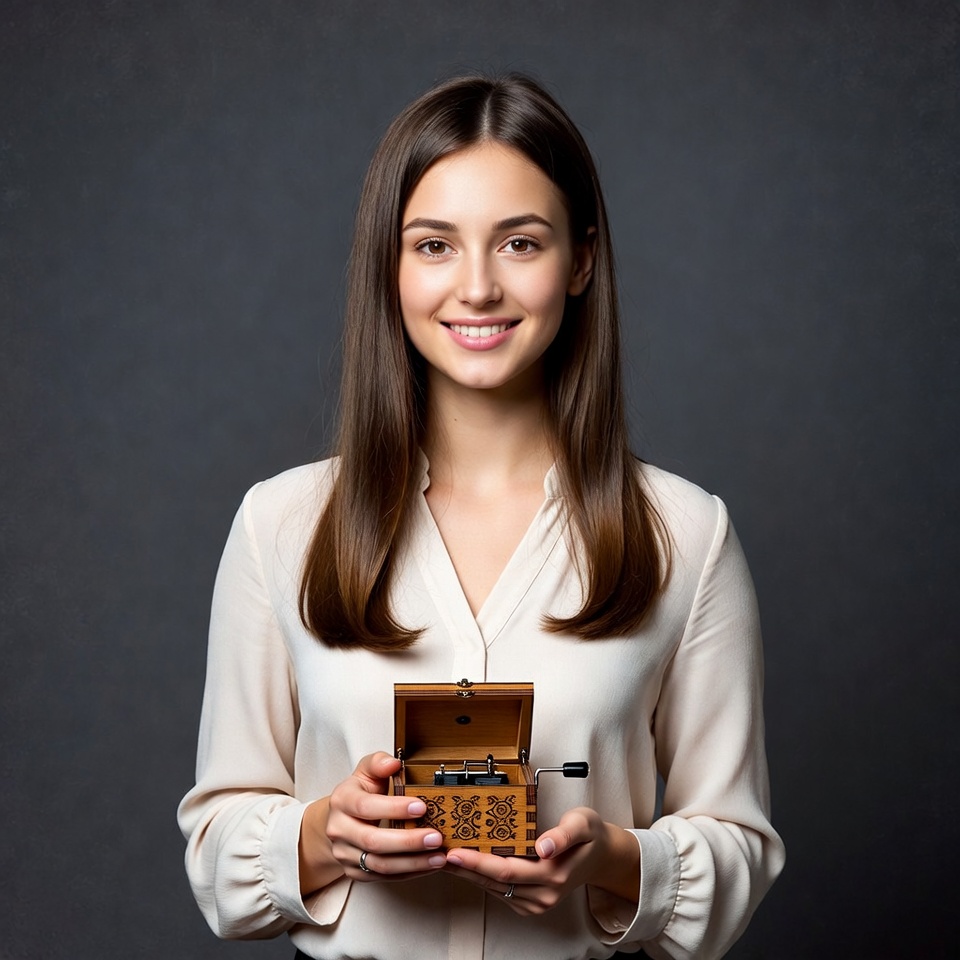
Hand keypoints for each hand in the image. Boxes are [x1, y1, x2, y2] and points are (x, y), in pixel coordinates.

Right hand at [299, 752, 445, 894]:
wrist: (340, 819)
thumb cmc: (360, 792)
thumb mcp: (367, 771)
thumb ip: (379, 763)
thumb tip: (393, 763)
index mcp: (342, 800)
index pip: (366, 806)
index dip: (394, 808)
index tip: (422, 807)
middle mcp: (339, 830)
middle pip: (373, 841)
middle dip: (407, 842)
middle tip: (436, 838)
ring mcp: (345, 854)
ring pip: (379, 865)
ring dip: (412, 862)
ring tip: (439, 856)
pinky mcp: (355, 872)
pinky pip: (383, 877)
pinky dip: (409, 872)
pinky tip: (428, 865)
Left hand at [443, 806, 639, 915]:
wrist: (603, 855)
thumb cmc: (590, 834)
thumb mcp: (582, 824)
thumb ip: (562, 835)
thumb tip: (542, 847)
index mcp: (553, 875)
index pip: (506, 871)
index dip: (477, 863)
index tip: (454, 853)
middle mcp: (544, 895)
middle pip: (495, 883)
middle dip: (464, 869)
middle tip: (438, 853)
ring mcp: (537, 903)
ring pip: (495, 890)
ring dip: (469, 876)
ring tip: (445, 858)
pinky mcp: (531, 903)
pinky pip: (502, 892)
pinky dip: (482, 879)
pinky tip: (467, 866)